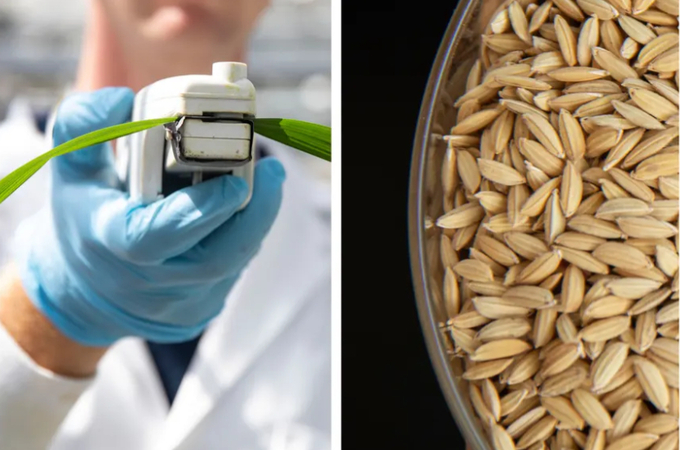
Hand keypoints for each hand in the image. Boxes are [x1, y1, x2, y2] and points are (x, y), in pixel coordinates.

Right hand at [13, 87, 284, 345]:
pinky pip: (235, 270)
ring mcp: (181, 304)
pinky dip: (244, 236)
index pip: (161, 234)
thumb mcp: (71, 170)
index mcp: (114, 244)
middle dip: (254, 213)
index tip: (236, 181)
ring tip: (264, 181)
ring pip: (234, 262)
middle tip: (272, 172)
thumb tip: (122, 101)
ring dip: (254, 219)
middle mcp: (150, 283)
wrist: (87, 288)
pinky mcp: (202, 310)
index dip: (202, 208)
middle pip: (216, 256)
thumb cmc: (85, 218)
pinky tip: (240, 209)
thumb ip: (83, 127)